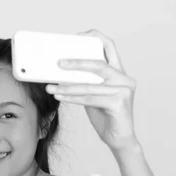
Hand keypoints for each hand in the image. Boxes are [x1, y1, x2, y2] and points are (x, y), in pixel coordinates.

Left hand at [45, 30, 139, 152]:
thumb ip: (86, 81)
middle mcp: (124, 78)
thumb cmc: (105, 114)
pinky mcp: (119, 103)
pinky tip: (60, 96)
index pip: (109, 47)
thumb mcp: (94, 94)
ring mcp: (124, 90)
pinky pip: (90, 98)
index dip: (95, 38)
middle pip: (98, 64)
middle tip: (58, 63)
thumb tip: (61, 72)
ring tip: (51, 87)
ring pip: (90, 85)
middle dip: (76, 62)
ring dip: (67, 86)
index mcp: (119, 72)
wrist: (119, 138)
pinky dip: (73, 97)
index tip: (76, 37)